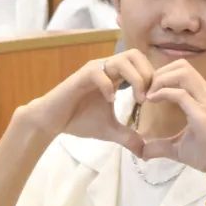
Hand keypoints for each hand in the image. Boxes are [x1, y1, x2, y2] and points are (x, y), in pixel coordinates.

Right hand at [21, 48, 153, 154]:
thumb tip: (144, 151)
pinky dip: (109, 86)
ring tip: (137, 99)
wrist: (52, 121)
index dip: (152, 79)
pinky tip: (111, 100)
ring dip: (135, 79)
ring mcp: (94, 70)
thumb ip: (128, 137)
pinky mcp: (81, 77)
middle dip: (147, 74)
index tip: (154, 100)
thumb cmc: (79, 120)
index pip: (142, 63)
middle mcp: (106, 68)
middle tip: (147, 98)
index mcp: (116, 76)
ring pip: (122, 60)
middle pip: (136, 54)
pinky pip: (99, 73)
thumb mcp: (110, 131)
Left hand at [140, 60, 205, 199]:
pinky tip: (151, 101)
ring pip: (183, 73)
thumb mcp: (179, 147)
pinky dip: (162, 93)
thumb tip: (141, 151)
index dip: (163, 75)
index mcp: (205, 96)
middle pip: (182, 65)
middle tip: (146, 90)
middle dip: (160, 73)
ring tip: (149, 94)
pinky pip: (180, 94)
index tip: (149, 90)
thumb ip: (160, 145)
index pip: (184, 70)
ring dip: (161, 80)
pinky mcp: (203, 114)